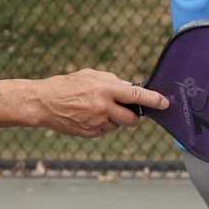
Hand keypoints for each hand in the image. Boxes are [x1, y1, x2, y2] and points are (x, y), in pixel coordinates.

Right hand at [28, 70, 167, 137]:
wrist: (44, 103)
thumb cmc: (67, 85)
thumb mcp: (91, 75)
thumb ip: (112, 81)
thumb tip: (129, 88)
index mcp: (105, 89)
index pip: (136, 95)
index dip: (153, 100)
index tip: (164, 103)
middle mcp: (103, 107)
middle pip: (132, 119)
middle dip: (135, 117)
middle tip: (129, 111)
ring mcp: (97, 123)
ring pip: (118, 125)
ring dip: (115, 119)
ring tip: (97, 109)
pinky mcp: (90, 133)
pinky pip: (105, 131)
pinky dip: (103, 125)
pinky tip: (88, 116)